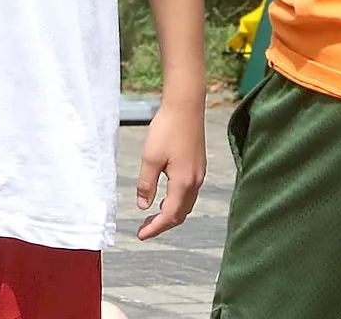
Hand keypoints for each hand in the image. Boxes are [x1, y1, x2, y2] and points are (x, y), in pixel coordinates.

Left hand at [134, 103, 204, 239]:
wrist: (186, 105)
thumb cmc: (167, 128)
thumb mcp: (150, 158)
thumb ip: (146, 184)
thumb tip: (143, 206)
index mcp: (184, 182)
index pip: (170, 215)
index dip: (156, 228)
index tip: (141, 235)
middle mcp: (196, 181)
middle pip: (181, 213)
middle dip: (163, 224)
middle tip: (144, 229)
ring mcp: (199, 173)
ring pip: (186, 203)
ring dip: (170, 212)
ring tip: (152, 215)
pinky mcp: (198, 165)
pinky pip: (189, 192)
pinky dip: (176, 200)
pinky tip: (165, 196)